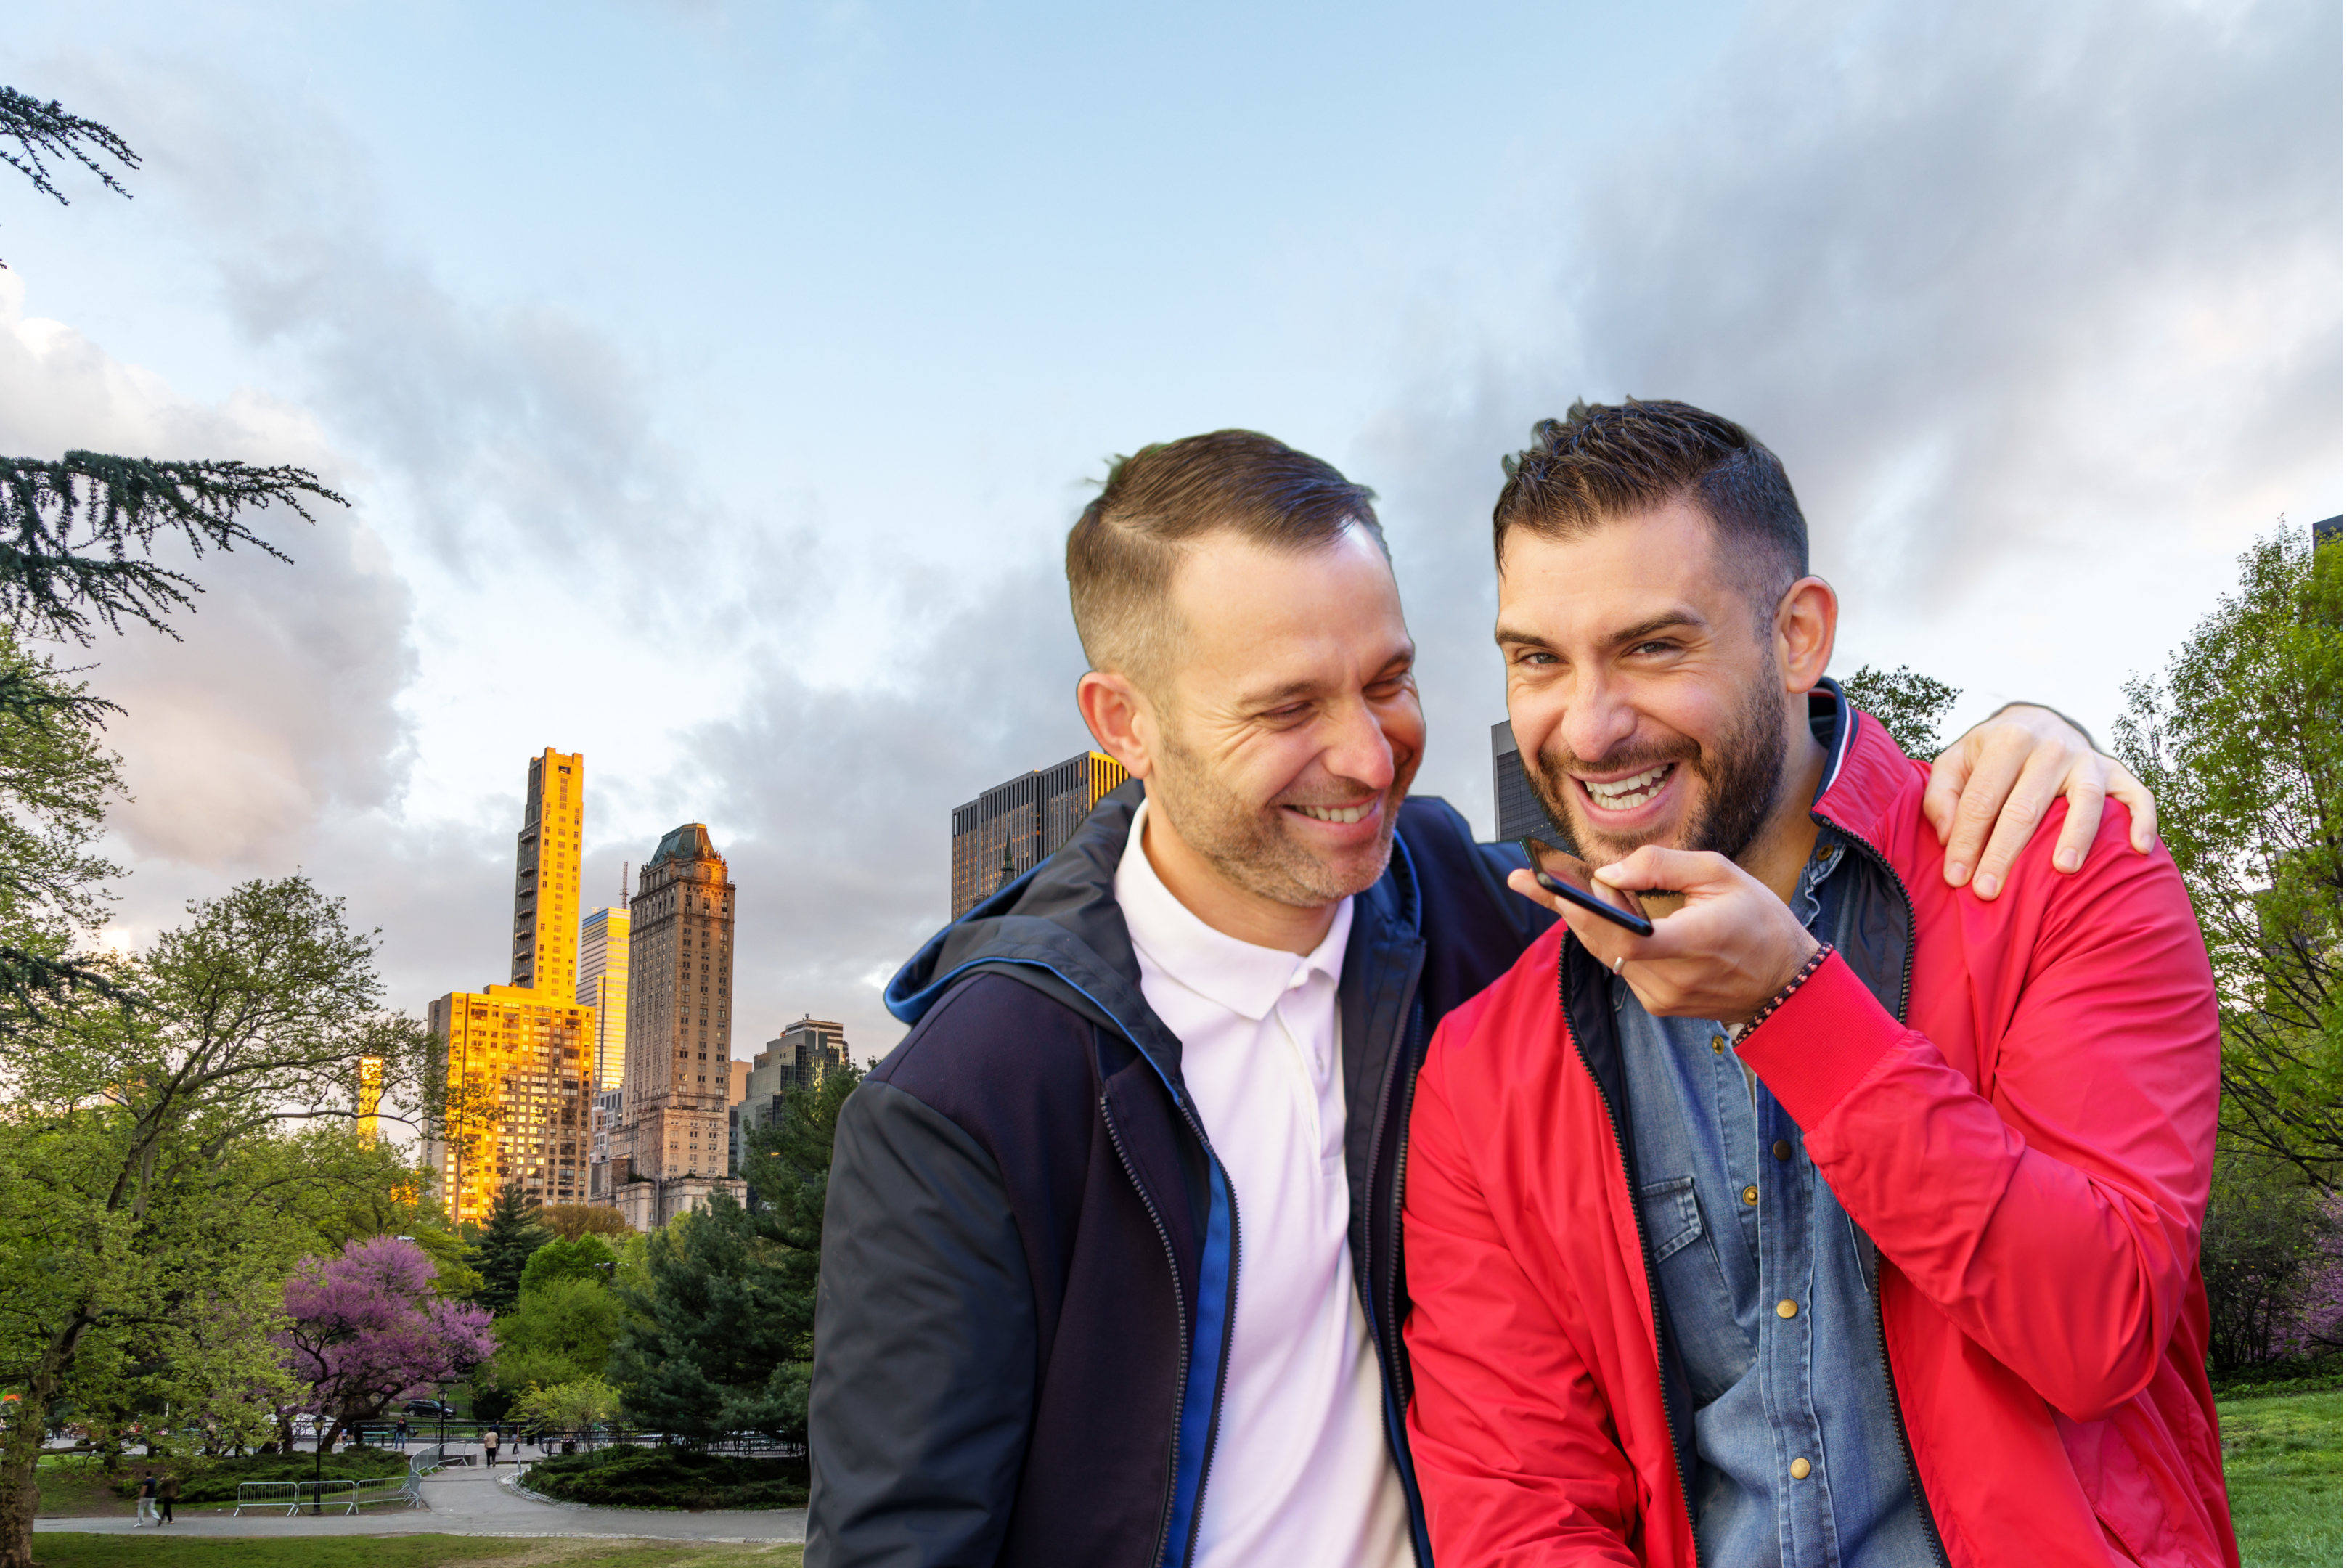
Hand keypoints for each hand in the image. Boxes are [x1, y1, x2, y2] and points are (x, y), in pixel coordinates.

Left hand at [1509, 846, 1816, 1023]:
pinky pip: (1621, 967)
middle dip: (1562, 906)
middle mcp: (1671, 979)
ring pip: (1606, 954)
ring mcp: (1662, 998)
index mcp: (1692, 941)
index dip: (1581, 907)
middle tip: (1525, 877)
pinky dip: (1608, 939)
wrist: (1786, 984)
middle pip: (1601, 942)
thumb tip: (1608, 871)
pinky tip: (1599, 914)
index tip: (1546, 883)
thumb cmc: (1759, 921)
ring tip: (1554, 887)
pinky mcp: (1659, 1006)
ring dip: (1584, 921)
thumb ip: (1662, 867)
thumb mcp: (1721, 875)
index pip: (1623, 932)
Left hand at [1924, 705, 2155, 899]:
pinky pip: (2136, 795)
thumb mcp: (1956, 761)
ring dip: (2076, 836)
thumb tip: (1947, 836)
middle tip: (1988, 892)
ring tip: (2063, 870)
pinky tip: (2138, 849)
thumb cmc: (1990, 755)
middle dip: (2004, 852)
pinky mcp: (2115, 770)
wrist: (2037, 721)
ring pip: (2085, 800)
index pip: (1982, 799)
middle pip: (2025, 807)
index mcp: (2007, 739)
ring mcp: (2087, 758)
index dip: (1966, 841)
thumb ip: (1942, 795)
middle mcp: (2050, 746)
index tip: (1955, 878)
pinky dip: (2142, 819)